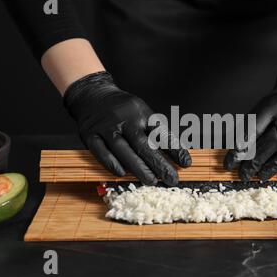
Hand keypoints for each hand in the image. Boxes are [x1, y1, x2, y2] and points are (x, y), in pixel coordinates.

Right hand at [64, 72, 190, 185]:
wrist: (92, 94)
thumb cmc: (123, 108)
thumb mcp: (142, 111)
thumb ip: (155, 131)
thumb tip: (175, 155)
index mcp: (141, 112)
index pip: (161, 132)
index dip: (175, 149)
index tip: (186, 163)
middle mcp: (124, 120)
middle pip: (143, 145)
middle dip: (159, 164)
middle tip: (172, 179)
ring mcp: (106, 128)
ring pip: (123, 151)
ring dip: (138, 168)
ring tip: (152, 181)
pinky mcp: (90, 135)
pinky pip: (101, 152)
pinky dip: (112, 163)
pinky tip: (122, 174)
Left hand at [224, 63, 276, 179]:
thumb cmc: (273, 111)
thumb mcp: (256, 113)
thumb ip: (243, 131)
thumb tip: (228, 153)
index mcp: (273, 105)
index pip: (254, 129)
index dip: (241, 149)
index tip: (230, 164)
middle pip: (274, 140)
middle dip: (257, 160)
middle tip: (244, 175)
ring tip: (262, 177)